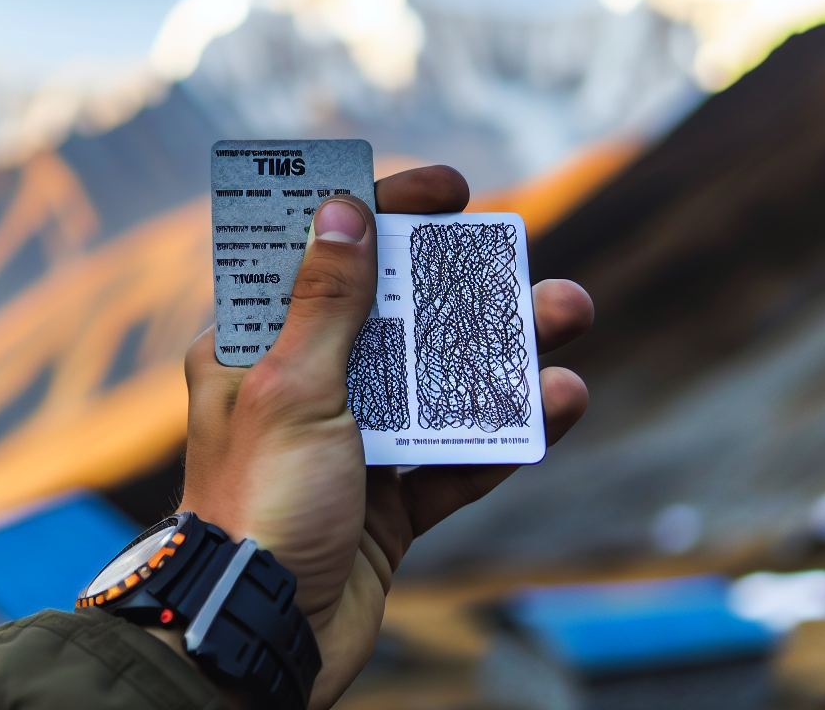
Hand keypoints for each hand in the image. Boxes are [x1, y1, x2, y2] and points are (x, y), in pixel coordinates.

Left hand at [177, 165, 592, 707]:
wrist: (259, 635)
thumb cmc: (259, 507)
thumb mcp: (291, 390)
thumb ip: (325, 303)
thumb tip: (342, 209)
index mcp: (255, 349)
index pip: (320, 255)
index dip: (382, 210)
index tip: (450, 190)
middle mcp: (301, 388)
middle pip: (395, 317)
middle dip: (465, 285)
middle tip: (528, 258)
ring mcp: (348, 447)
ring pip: (436, 384)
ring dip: (503, 352)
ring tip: (570, 319)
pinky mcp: (386, 505)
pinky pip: (454, 459)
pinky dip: (503, 435)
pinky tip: (554, 404)